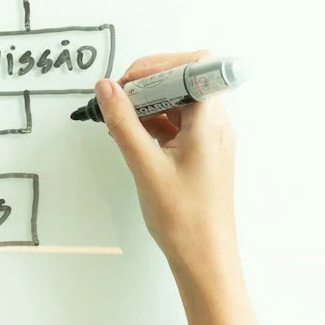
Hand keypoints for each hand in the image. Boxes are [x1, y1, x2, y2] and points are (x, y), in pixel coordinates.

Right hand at [93, 50, 237, 279]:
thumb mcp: (145, 167)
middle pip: (186, 78)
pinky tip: (133, 136)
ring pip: (179, 101)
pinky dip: (155, 122)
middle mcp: (217, 124)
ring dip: (149, 104)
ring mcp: (210, 137)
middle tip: (119, 100)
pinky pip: (178, 122)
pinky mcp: (202, 152)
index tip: (132, 81)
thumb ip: (124, 123)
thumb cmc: (185, 220)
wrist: (206, 259)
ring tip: (121, 122)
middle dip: (149, 82)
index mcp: (211, 122)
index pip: (197, 64)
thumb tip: (107, 89)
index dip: (162, 64)